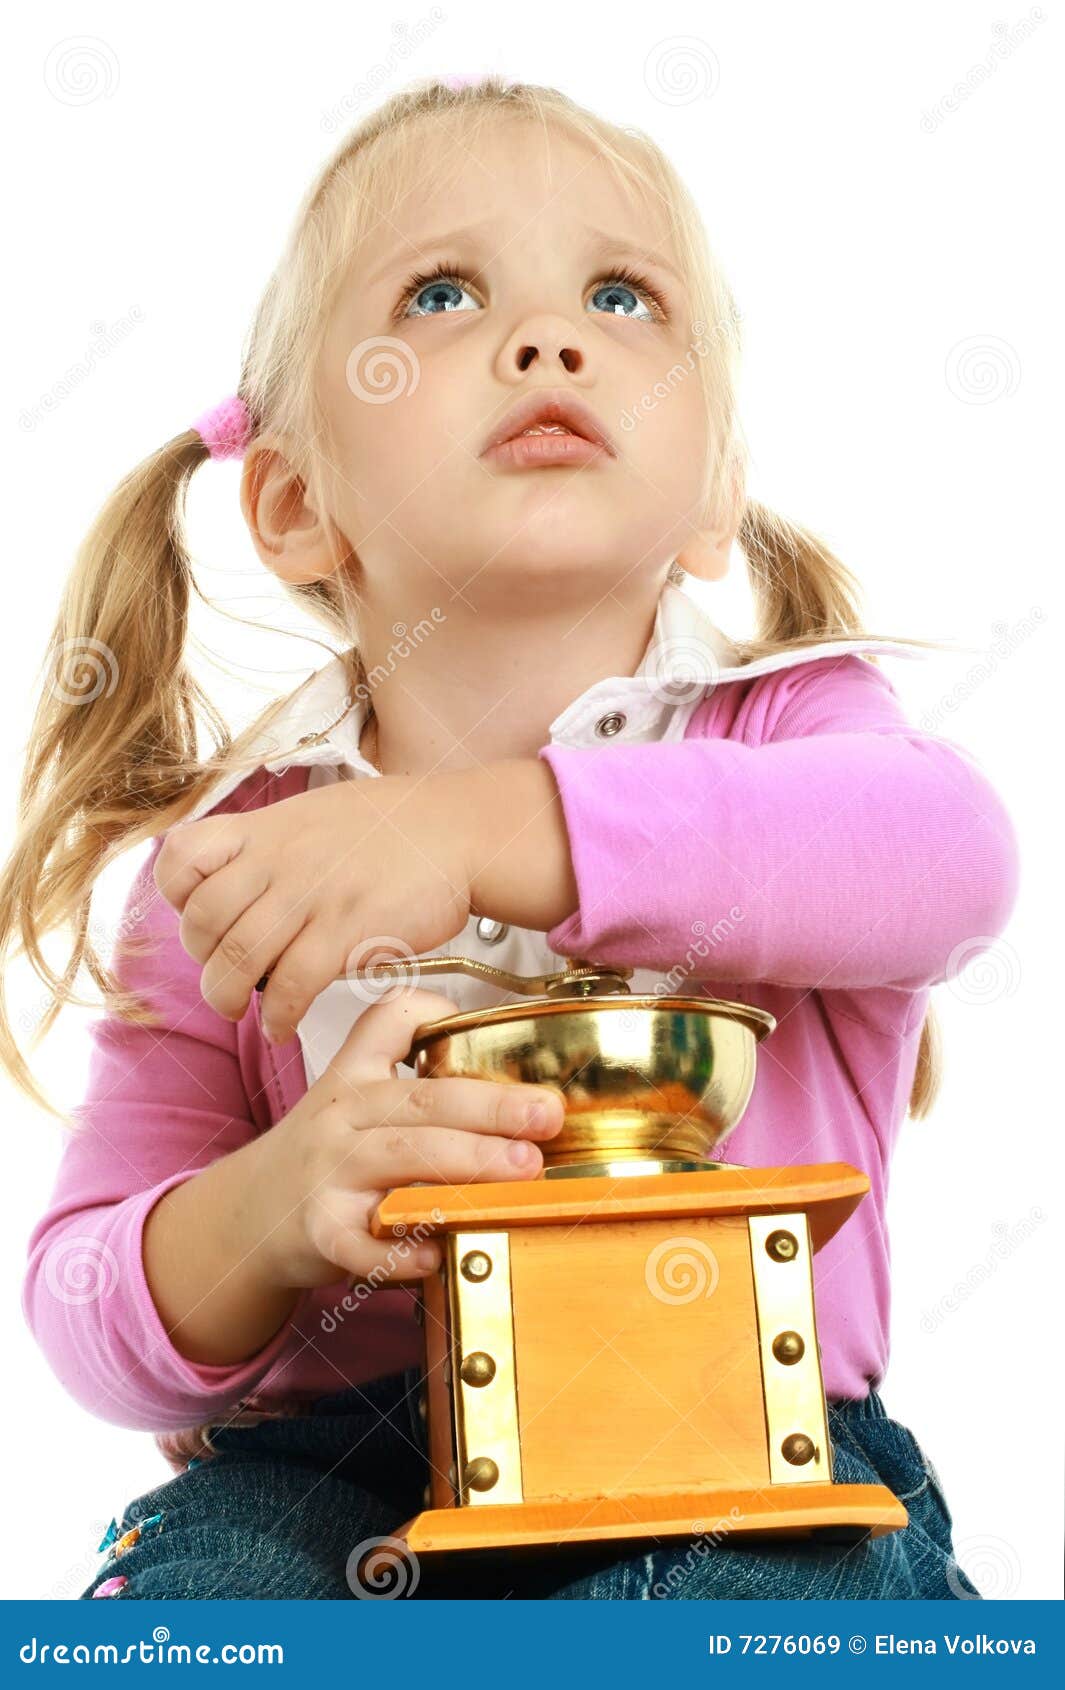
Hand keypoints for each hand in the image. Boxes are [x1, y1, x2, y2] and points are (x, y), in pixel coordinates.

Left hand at [153, 773, 476, 1041]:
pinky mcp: (347, 931)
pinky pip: (290, 986)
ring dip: (226, 997)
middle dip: (203, 960)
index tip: (199, 917)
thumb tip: (242, 880)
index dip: (177, 898)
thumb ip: (273, 845)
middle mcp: (280, 860)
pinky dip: (276, 1016)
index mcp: (268, 828)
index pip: (182, 858)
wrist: (461, 831)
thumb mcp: (316, 814)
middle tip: (225, 975)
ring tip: (241, 1011)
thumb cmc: (396, 827)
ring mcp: (312, 895)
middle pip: (201, 921)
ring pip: (236, 958)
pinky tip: (281, 1027)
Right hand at [261, 988, 564, 1289]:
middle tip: (546, 1116)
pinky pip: (362, 1239)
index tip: (497, 1030)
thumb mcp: (357, 1096)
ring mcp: (329, 1170)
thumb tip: (512, 1081)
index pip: (391, 1023)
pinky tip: (439, 1252)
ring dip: (469, 1160)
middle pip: (422, 1099)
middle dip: (493, 1105)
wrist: (252, 1213)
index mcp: (356, 1075)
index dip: (437, 1014)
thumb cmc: (327, 1153)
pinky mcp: (320, 1228)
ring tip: (523, 1170)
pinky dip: (402, 1248)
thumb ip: (416, 1076)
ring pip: (402, 1155)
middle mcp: (341, 1114)